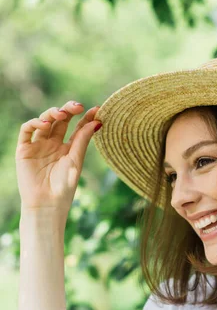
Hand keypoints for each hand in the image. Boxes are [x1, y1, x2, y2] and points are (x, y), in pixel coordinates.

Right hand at [15, 102, 101, 216]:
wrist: (46, 203)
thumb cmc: (63, 186)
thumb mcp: (76, 161)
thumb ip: (83, 140)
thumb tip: (98, 121)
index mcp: (67, 149)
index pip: (77, 128)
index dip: (85, 117)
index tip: (97, 109)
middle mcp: (52, 145)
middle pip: (60, 120)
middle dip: (68, 110)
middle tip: (77, 106)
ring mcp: (38, 145)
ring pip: (44, 121)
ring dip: (52, 113)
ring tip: (62, 114)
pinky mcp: (24, 149)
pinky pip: (27, 130)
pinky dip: (34, 123)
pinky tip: (45, 124)